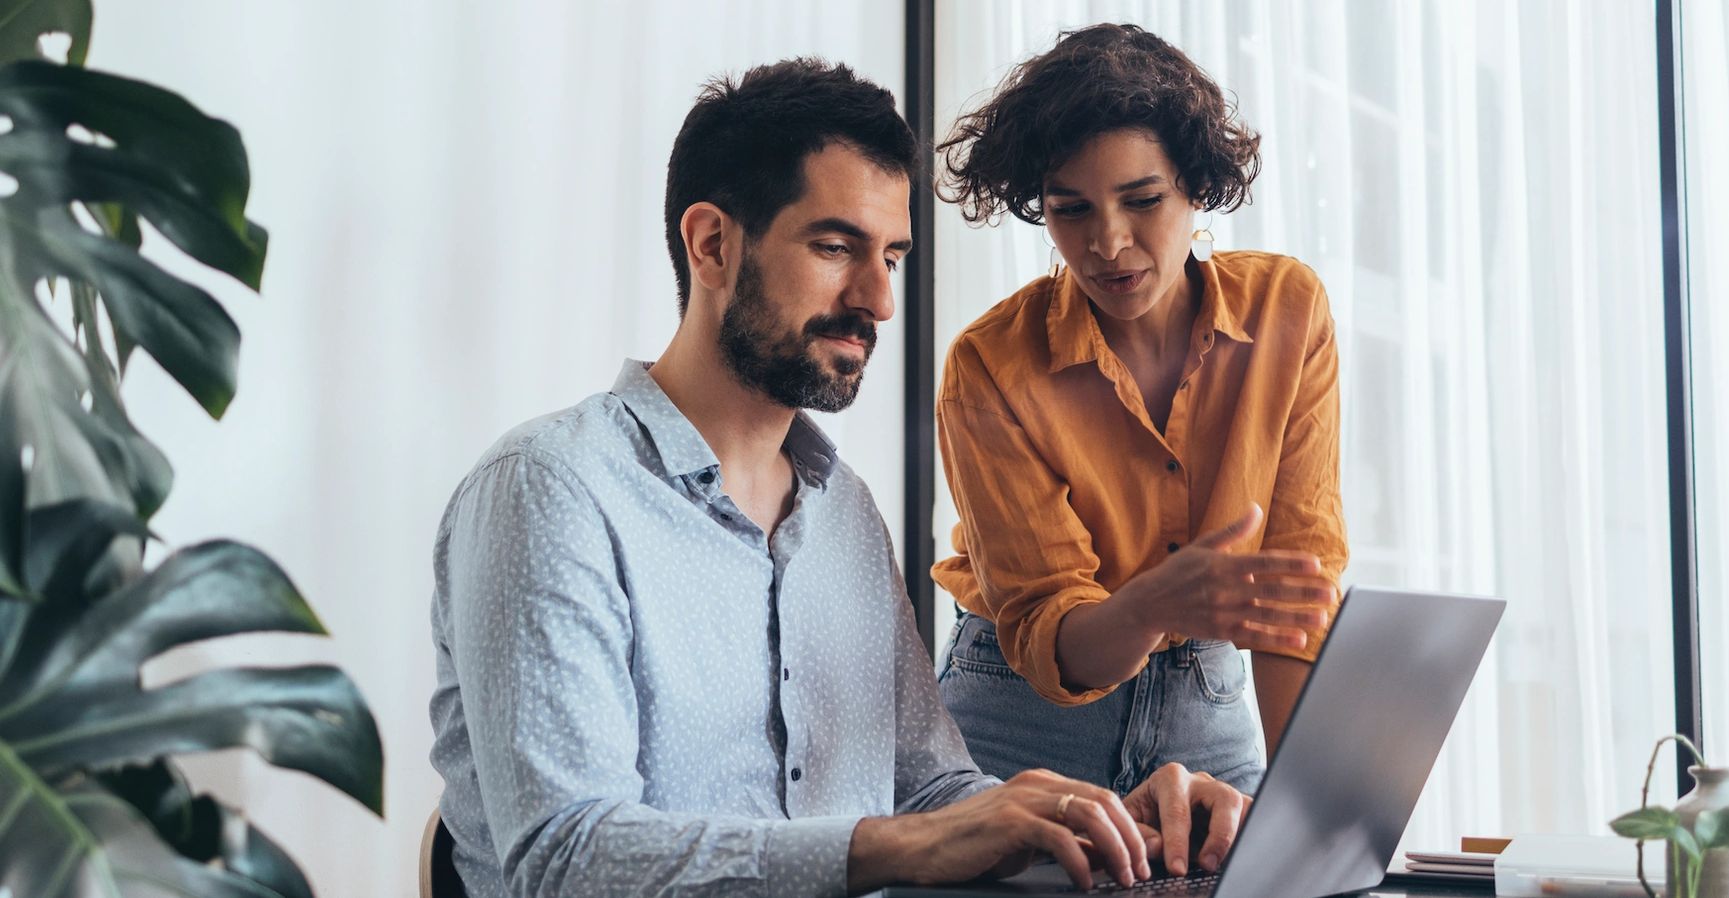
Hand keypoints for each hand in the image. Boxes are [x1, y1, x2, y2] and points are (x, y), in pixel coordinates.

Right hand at [847, 769, 1152, 892]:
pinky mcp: (1010, 822)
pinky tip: (1083, 883)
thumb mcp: (1029, 844)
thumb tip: (1109, 858)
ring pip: (1088, 814)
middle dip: (1130, 838)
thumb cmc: (974, 848)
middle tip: (1140, 871)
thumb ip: (1068, 844)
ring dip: (1114, 849)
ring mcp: (1023, 800)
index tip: (1142, 859)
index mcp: (1043, 785)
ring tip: (1123, 877)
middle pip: (1103, 801)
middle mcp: (1037, 785)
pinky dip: (1079, 862)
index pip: (1101, 797)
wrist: (923, 848)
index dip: (1128, 828)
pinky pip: (1058, 838)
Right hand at [1122, 503, 1335, 653]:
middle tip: (1331, 592)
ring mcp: (1224, 612)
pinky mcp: (1221, 632)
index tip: (1315, 564)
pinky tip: (1298, 639)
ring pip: (1267, 615)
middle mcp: (1226, 589)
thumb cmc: (1178, 572)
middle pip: (1272, 590)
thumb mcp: (1202, 546)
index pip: (1264, 563)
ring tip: (1322, 617)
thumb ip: (1233, 531)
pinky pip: (1253, 636)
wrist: (1150, 604)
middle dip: (1304, 591)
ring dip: (1297, 617)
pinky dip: (1276, 639)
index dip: (1290, 564)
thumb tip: (1255, 509)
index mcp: (1224, 565)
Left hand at [1122, 763, 1251, 875]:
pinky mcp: (1239, 809)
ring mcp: (1224, 793)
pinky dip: (1250, 838)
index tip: (1177, 869)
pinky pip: (1254, 819)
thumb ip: (1139, 834)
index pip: (1177, 810)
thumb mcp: (1131, 821)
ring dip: (1240, 837)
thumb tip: (1157, 847)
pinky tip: (1241, 858)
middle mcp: (1201, 781)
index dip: (1177, 842)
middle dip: (1220, 835)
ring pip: (1246, 807)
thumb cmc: (1144, 815)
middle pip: (1224, 799)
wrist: (1154, 812)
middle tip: (1208, 865)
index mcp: (1170, 778)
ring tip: (1229, 863)